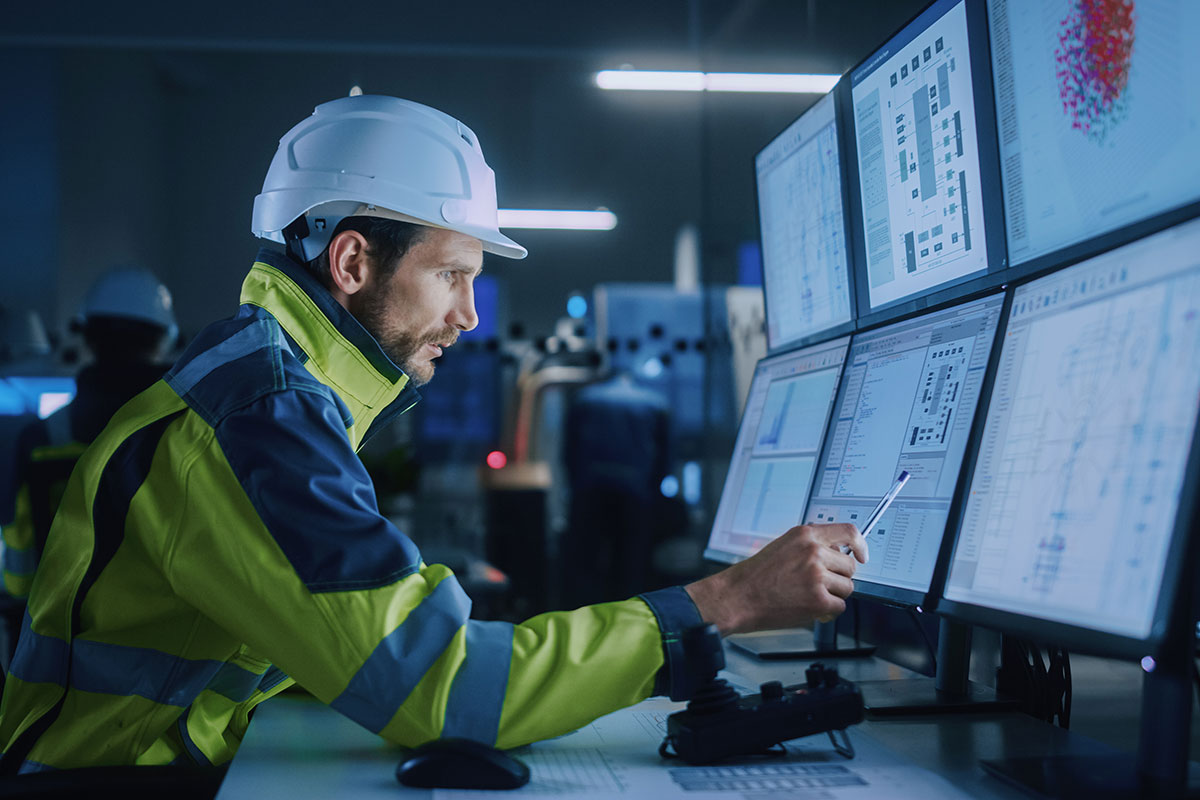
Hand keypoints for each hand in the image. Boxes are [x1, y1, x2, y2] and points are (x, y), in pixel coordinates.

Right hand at [684, 524, 867, 635]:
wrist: (738, 597)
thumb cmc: (756, 575)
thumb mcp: (783, 546)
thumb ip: (810, 545)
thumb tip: (836, 553)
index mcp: (805, 535)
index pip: (849, 532)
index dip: (861, 545)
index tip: (862, 555)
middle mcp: (813, 552)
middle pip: (850, 566)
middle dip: (838, 578)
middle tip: (819, 584)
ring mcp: (817, 576)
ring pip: (847, 588)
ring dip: (832, 595)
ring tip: (808, 596)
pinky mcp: (818, 600)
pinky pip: (839, 607)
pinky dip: (827, 611)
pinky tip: (808, 608)